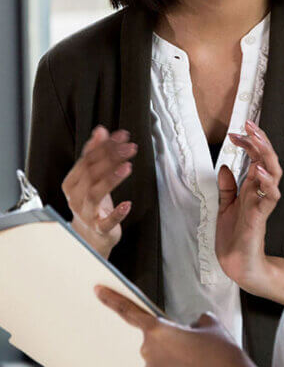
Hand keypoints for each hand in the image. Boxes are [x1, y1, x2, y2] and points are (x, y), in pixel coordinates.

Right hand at [62, 126, 136, 258]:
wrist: (89, 236)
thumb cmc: (92, 202)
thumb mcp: (92, 177)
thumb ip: (95, 153)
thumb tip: (101, 130)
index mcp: (72, 183)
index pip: (86, 160)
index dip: (104, 146)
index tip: (121, 136)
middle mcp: (76, 198)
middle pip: (91, 174)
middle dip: (110, 158)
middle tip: (129, 148)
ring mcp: (86, 214)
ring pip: (94, 194)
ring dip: (111, 180)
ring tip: (126, 167)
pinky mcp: (99, 229)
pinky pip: (105, 222)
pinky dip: (116, 214)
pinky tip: (127, 205)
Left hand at [95, 287, 253, 366]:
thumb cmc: (222, 354)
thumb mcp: (211, 325)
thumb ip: (195, 320)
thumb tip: (192, 326)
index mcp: (159, 331)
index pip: (129, 312)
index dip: (111, 300)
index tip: (97, 290)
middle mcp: (150, 353)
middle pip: (153, 337)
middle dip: (170, 337)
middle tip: (195, 343)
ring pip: (159, 356)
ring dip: (173, 355)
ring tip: (199, 361)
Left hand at [216, 121, 281, 292]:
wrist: (236, 263)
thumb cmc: (234, 235)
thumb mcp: (225, 206)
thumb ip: (227, 187)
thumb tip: (224, 167)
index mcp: (252, 187)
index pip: (255, 158)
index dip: (248, 143)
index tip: (234, 132)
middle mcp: (260, 191)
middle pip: (267, 160)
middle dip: (260, 141)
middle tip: (249, 125)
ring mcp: (263, 202)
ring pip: (274, 173)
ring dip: (266, 156)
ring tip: (257, 140)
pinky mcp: (261, 216)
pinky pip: (270, 197)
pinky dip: (267, 182)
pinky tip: (258, 171)